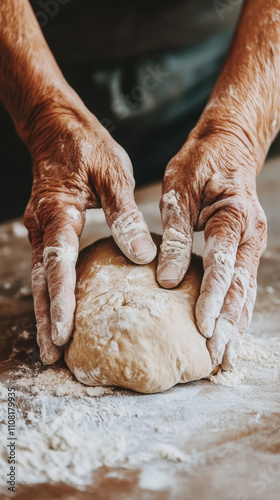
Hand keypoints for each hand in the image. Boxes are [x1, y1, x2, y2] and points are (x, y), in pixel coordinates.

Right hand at [24, 103, 155, 364]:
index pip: (57, 263)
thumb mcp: (113, 174)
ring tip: (51, 347)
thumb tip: (140, 255)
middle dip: (45, 320)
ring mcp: (42, 230)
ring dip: (45, 312)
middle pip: (41, 281)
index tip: (62, 331)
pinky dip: (51, 293)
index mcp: (59, 212)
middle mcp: (43, 226)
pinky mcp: (48, 231)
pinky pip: (47, 268)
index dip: (59, 299)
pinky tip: (60, 311)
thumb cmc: (87, 147)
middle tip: (51, 357)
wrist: (58, 129)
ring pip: (41, 278)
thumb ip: (123, 214)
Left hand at [157, 125, 266, 369]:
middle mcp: (249, 235)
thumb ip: (174, 234)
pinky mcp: (244, 250)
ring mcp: (251, 244)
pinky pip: (243, 286)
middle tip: (216, 357)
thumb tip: (166, 279)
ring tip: (227, 357)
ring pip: (245, 292)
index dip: (213, 297)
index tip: (203, 327)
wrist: (228, 147)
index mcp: (234, 216)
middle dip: (228, 323)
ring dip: (236, 325)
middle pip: (240, 287)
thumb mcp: (180, 189)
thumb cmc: (200, 164)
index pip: (222, 264)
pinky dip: (237, 311)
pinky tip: (230, 333)